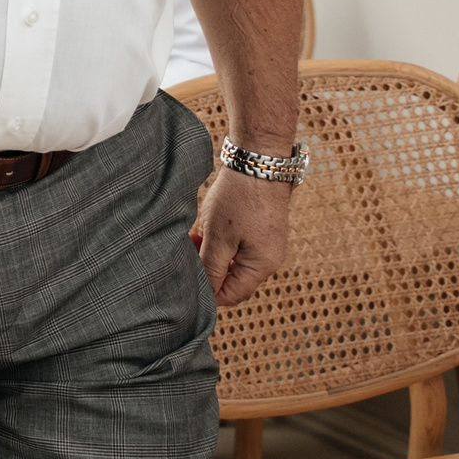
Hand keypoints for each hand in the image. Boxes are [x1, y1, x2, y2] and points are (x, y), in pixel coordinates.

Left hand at [194, 165, 294, 305]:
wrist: (259, 163)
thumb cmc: (239, 199)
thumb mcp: (218, 236)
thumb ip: (211, 267)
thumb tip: (206, 291)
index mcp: (262, 267)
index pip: (232, 295)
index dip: (207, 290)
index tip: (187, 272)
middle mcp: (270, 260)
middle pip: (233, 280)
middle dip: (208, 269)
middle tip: (190, 248)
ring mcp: (269, 245)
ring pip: (234, 262)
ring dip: (213, 254)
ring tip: (197, 235)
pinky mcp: (264, 231)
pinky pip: (240, 248)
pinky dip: (222, 242)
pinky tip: (209, 226)